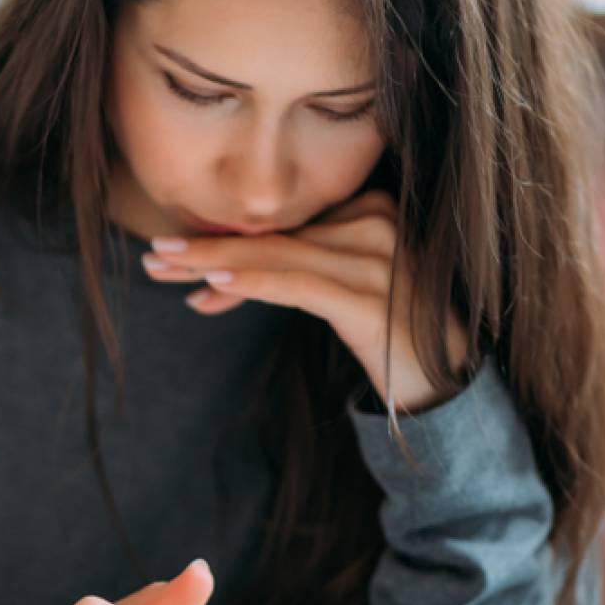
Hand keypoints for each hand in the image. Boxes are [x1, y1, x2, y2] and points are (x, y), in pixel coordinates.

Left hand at [140, 191, 466, 411]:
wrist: (449, 394)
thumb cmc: (390, 342)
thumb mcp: (334, 301)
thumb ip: (285, 280)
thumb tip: (207, 287)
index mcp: (372, 211)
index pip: (282, 226)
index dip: (223, 243)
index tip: (172, 257)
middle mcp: (378, 225)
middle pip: (275, 236)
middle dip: (208, 249)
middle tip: (154, 253)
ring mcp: (379, 261)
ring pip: (277, 255)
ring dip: (212, 262)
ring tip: (164, 267)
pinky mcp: (374, 300)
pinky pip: (299, 285)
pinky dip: (253, 284)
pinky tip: (213, 286)